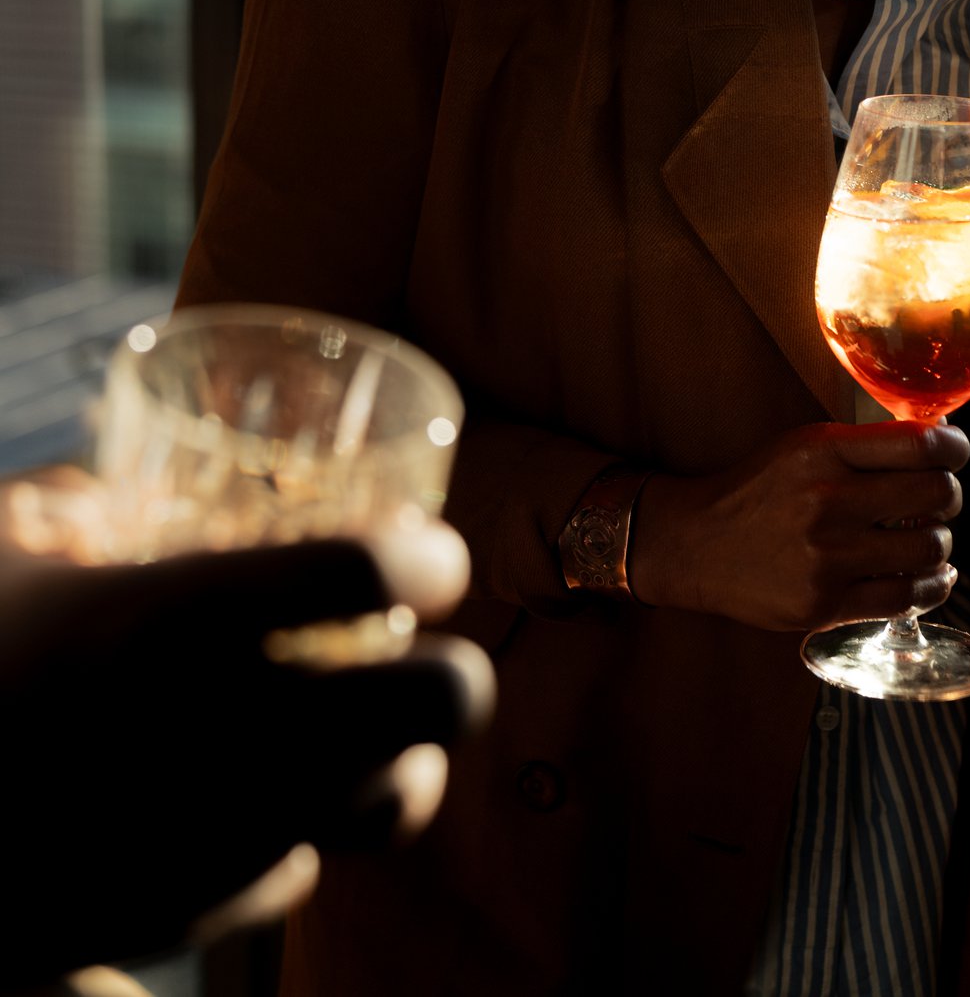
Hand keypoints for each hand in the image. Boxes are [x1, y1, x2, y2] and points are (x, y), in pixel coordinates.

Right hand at [0, 511, 492, 992]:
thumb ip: (77, 507)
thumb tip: (123, 493)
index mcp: (168, 618)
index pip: (367, 570)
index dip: (428, 555)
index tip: (429, 553)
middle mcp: (210, 730)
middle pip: (429, 701)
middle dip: (453, 672)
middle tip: (434, 646)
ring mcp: (205, 835)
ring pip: (386, 804)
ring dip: (401, 763)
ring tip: (383, 732)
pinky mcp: (174, 915)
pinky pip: (292, 871)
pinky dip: (303, 830)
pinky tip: (265, 795)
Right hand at [629, 421, 966, 631]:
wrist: (696, 543)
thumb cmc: (758, 489)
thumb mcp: (804, 445)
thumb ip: (866, 445)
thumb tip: (940, 443)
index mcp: (824, 449)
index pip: (922, 445)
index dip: (955, 449)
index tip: (955, 454)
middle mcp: (828, 500)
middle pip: (937, 495)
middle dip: (948, 495)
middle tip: (939, 499)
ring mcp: (828, 556)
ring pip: (931, 548)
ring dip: (938, 542)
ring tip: (925, 537)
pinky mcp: (825, 603)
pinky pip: (907, 597)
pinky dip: (932, 586)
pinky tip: (930, 575)